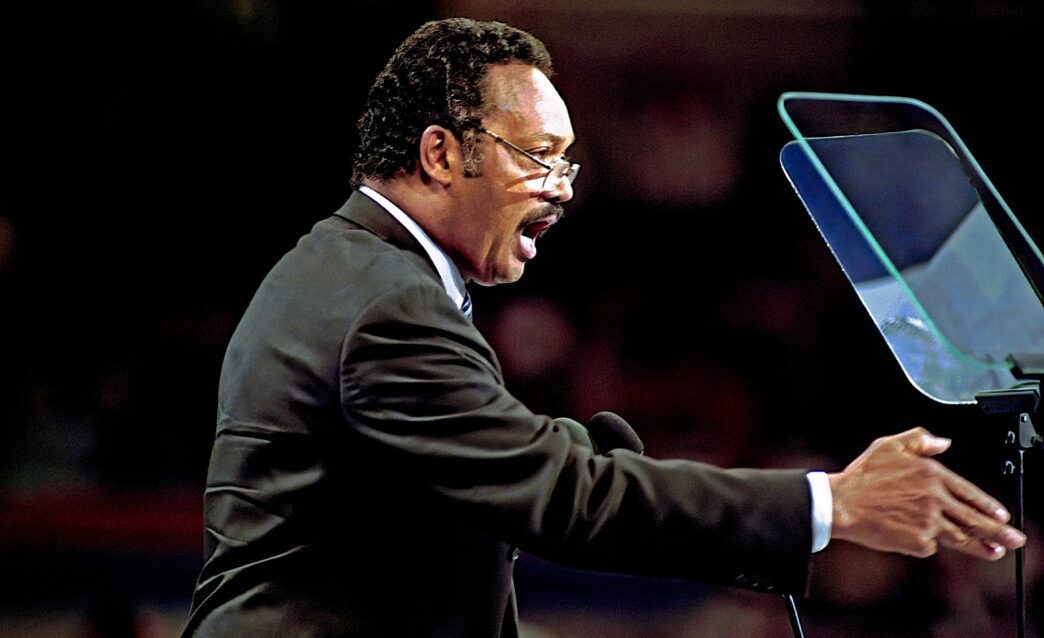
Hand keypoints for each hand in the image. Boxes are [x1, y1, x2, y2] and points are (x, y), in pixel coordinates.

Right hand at [828, 427, 1025, 559]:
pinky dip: (927, 544)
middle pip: (974, 519)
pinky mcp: (918, 541)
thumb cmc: (863, 476)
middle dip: (1000, 531)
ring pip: (962, 537)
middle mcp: (935, 498)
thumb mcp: (888, 445)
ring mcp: (928, 522)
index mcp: (931, 474)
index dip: (988, 505)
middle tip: (1016, 539)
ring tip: (995, 552)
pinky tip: (918, 540)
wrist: (842, 504)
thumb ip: (919, 438)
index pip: (969, 493)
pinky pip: (930, 546)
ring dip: (982, 546)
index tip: (1002, 515)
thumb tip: (943, 442)